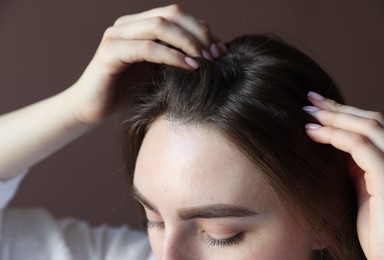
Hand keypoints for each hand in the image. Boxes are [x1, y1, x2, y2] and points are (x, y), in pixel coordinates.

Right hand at [65, 4, 225, 124]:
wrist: (93, 108)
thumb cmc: (128, 92)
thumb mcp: (159, 72)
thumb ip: (177, 57)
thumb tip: (212, 53)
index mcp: (140, 24)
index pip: (178, 14)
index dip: (202, 29)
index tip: (221, 51)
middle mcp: (127, 24)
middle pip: (172, 14)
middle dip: (199, 34)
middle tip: (217, 56)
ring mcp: (117, 35)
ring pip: (160, 25)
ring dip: (188, 42)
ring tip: (206, 61)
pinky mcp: (110, 52)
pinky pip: (147, 48)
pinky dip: (171, 56)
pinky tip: (189, 67)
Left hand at [304, 91, 383, 258]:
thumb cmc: (375, 229)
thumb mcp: (361, 188)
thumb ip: (353, 165)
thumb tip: (332, 144)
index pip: (370, 125)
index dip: (344, 112)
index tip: (317, 105)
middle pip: (370, 120)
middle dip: (337, 108)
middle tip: (308, 99)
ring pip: (367, 127)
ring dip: (333, 117)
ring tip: (307, 112)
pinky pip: (360, 147)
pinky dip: (334, 136)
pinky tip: (312, 133)